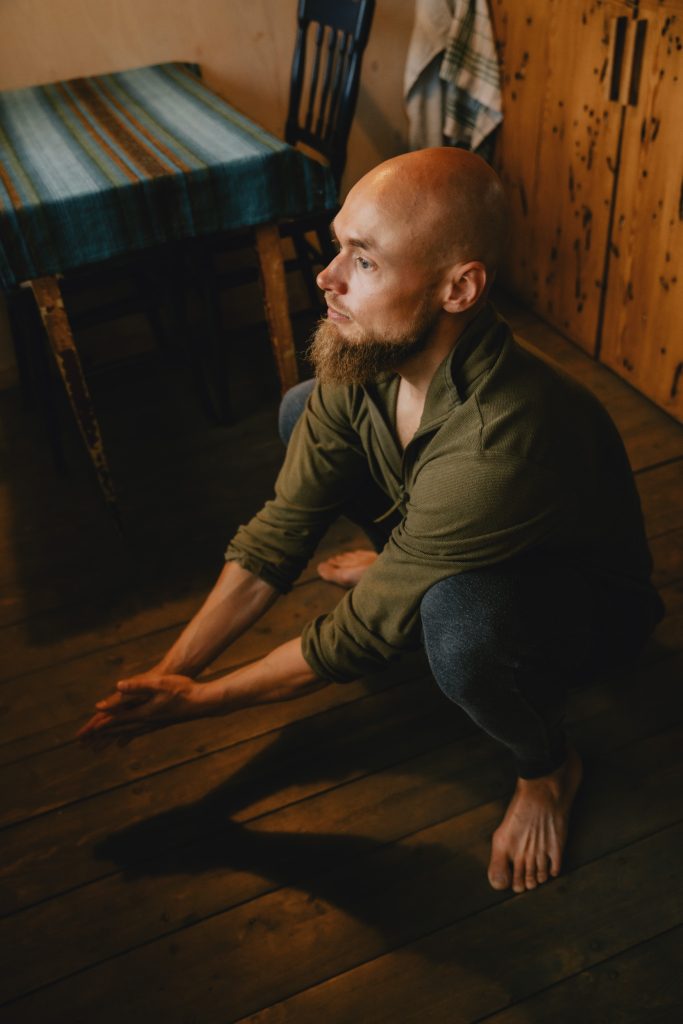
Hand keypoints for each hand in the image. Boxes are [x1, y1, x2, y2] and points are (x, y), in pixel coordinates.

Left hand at [76, 672, 205, 748]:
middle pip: (120, 730)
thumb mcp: (159, 684)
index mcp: (143, 713)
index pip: (117, 720)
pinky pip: (139, 731)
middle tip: (87, 744)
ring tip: (103, 744)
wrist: (203, 703)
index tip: (87, 733)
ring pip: (129, 733)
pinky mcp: (161, 723)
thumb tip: (117, 687)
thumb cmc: (183, 691)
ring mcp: (154, 724)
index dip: (101, 725)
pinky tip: (129, 737)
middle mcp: (146, 721)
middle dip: (102, 736)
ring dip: (114, 737)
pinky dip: (129, 735)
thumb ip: (138, 686)